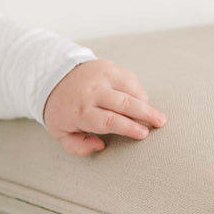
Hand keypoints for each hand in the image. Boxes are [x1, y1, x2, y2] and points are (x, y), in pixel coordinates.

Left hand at [42, 59, 165, 156]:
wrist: (54, 78)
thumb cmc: (62, 111)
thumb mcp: (61, 133)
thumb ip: (78, 146)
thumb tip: (101, 146)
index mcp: (80, 111)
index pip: (109, 121)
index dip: (129, 128)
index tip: (143, 134)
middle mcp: (92, 92)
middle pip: (124, 103)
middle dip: (146, 114)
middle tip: (160, 123)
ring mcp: (101, 77)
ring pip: (130, 88)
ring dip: (144, 102)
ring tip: (153, 114)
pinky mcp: (108, 67)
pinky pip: (130, 79)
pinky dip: (138, 91)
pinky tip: (140, 101)